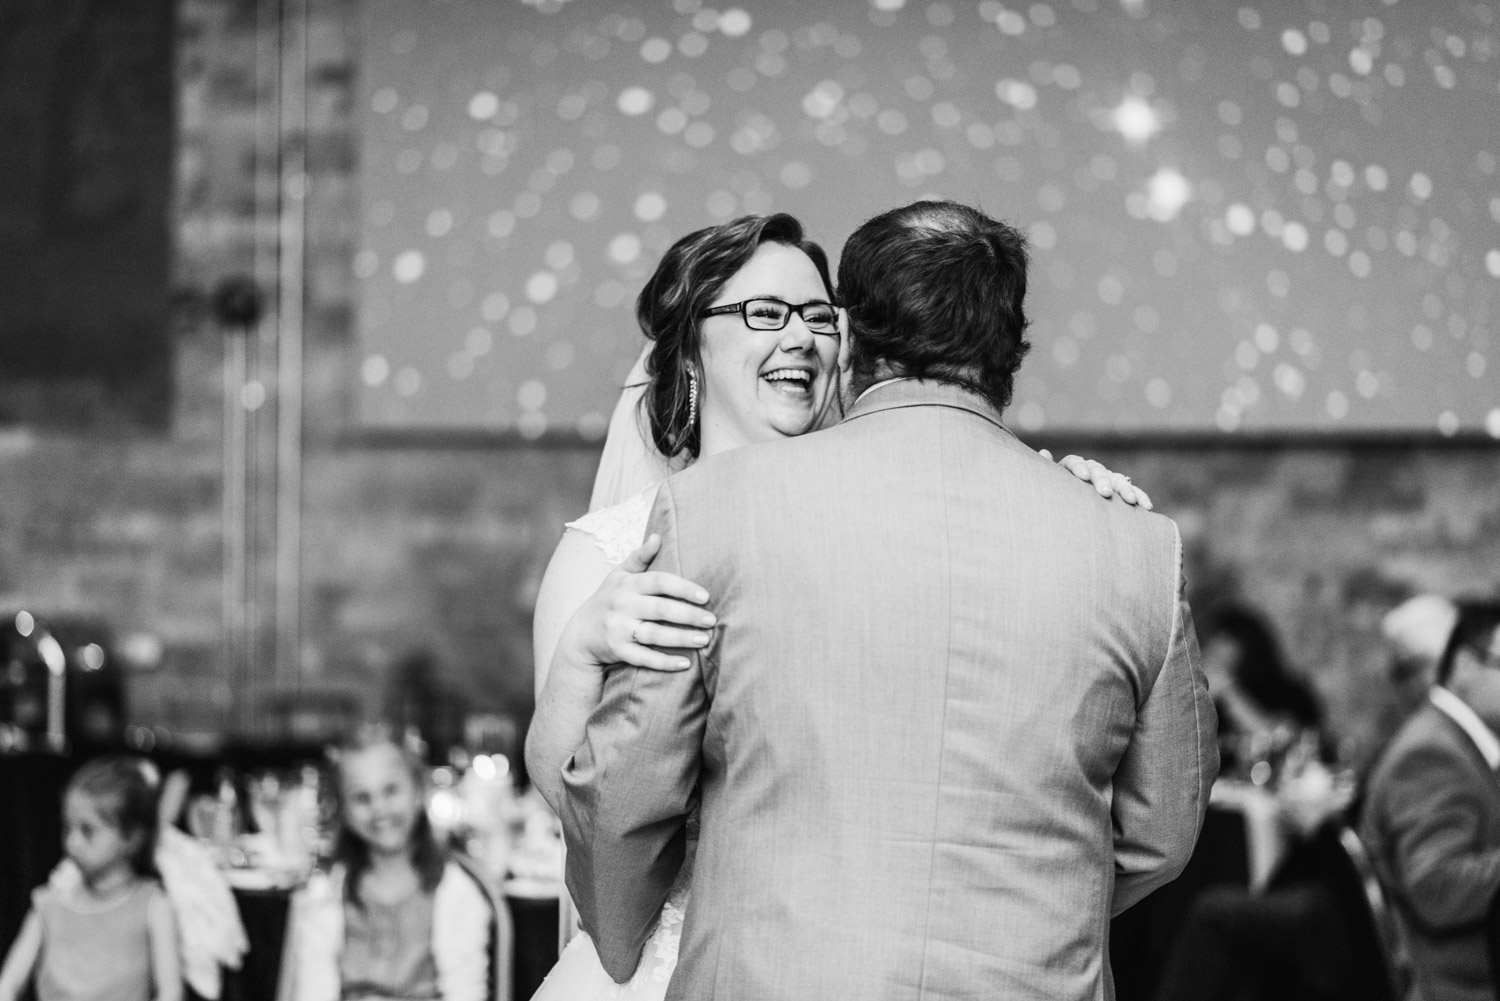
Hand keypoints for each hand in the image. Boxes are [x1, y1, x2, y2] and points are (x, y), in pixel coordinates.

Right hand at [565, 534, 715, 671]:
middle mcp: (622, 605)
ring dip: (681, 638)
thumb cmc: (608, 599)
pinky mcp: (617, 651)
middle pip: (660, 609)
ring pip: (654, 634)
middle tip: (711, 620)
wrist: (580, 633)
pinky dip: (664, 662)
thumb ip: (640, 556)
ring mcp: (619, 629)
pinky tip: (685, 663)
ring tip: (705, 639)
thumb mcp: (619, 575)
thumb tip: (658, 536)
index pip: (658, 582)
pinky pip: (643, 658)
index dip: (682, 588)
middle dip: (688, 615)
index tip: (705, 596)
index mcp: (627, 584)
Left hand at [1039, 449, 1152, 509]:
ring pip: (1117, 479)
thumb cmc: (1053, 500)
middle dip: (1102, 480)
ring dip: (1125, 489)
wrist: (1065, 514)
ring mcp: (1107, 480)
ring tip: (1129, 501)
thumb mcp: (1048, 487)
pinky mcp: (1120, 492)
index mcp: (1070, 468)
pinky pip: (1132, 491)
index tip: (1083, 477)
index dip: (1079, 468)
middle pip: (1097, 470)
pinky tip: (1146, 506)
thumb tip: (1044, 452)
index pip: (1074, 462)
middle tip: (1105, 493)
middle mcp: (1090, 471)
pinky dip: (1140, 496)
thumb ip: (1047, 472)